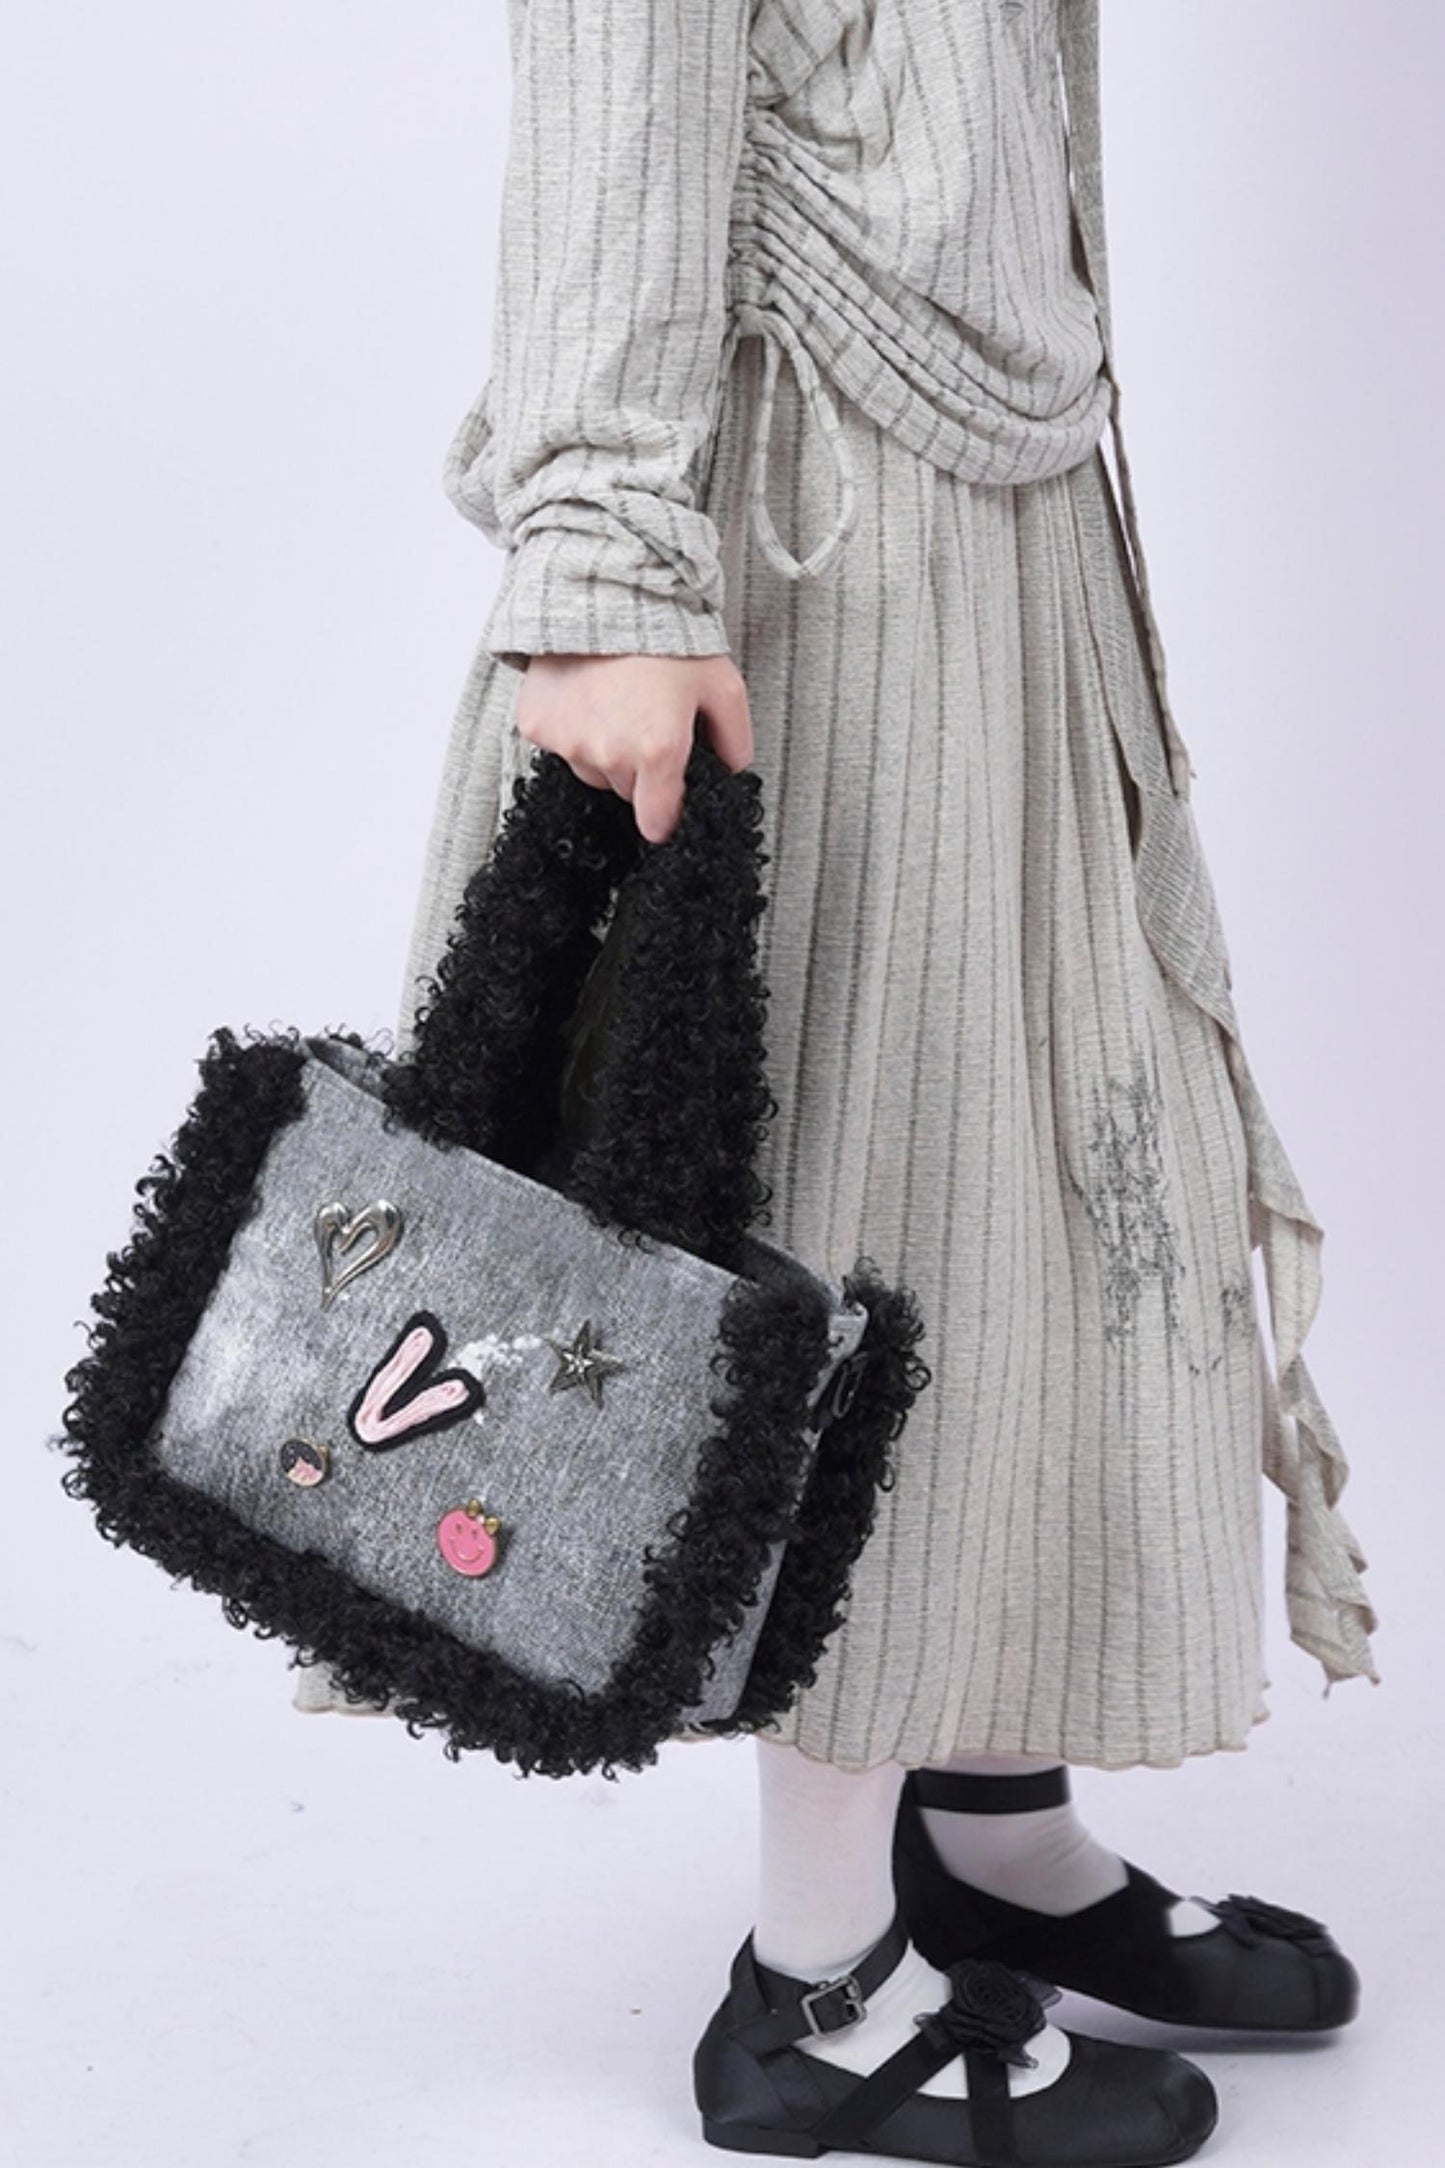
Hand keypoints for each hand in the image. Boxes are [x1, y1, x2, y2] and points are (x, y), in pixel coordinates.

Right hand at [513, 652, 753, 844]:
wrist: (606, 591)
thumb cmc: (667, 638)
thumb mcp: (723, 685)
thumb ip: (735, 741)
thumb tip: (730, 771)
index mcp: (657, 751)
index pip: (656, 821)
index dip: (665, 813)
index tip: (666, 802)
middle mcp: (609, 754)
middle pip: (625, 791)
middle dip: (639, 769)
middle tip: (646, 720)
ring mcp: (568, 741)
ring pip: (591, 770)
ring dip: (603, 749)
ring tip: (615, 701)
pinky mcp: (537, 724)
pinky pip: (559, 744)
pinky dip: (571, 726)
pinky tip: (586, 693)